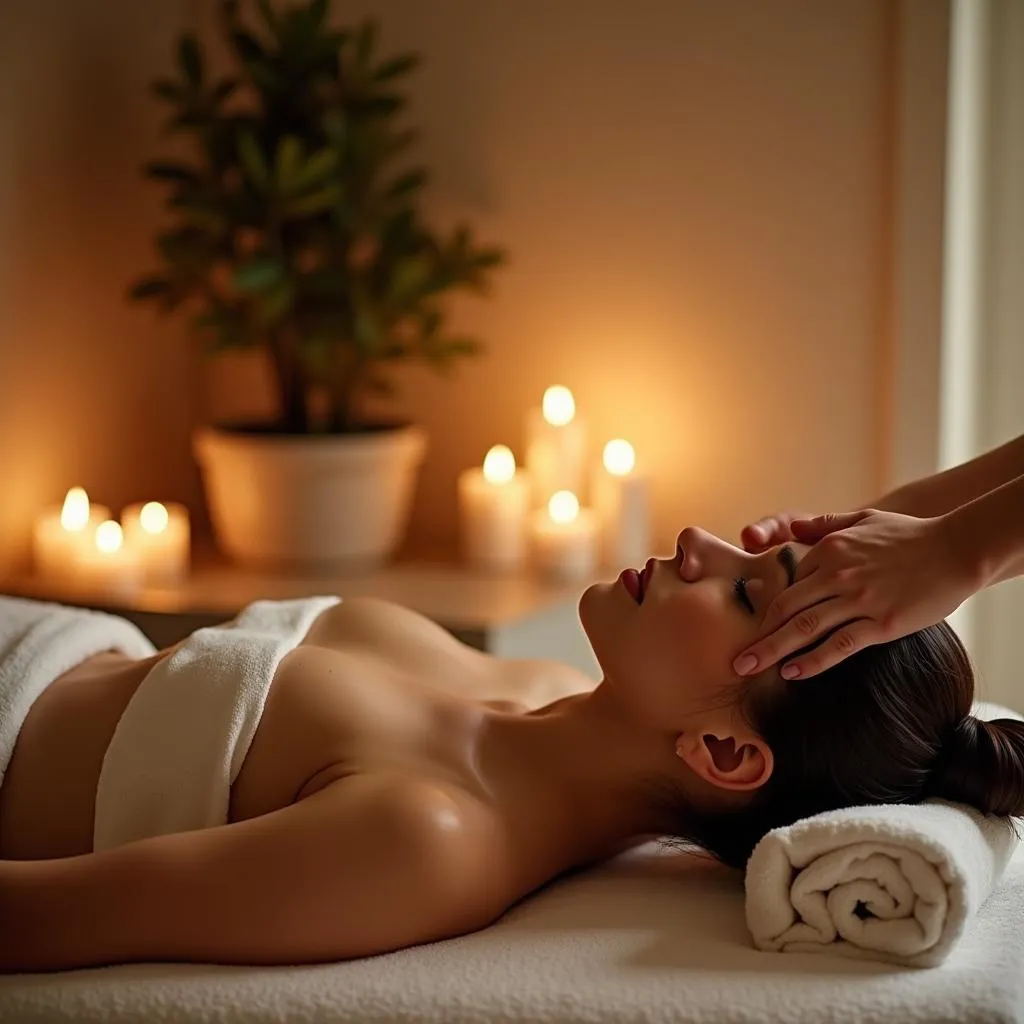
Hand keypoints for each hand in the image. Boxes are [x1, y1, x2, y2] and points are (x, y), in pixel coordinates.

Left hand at [732, 509, 974, 678]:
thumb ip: (824, 524)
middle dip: (757, 636)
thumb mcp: (861, 518)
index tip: (750, 629)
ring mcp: (860, 600)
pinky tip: (793, 672)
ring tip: (748, 668)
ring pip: (805, 629)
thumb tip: (792, 527)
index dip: (767, 609)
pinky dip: (813, 660)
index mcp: (829, 550)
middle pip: (785, 609)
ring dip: (773, 650)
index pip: (787, 584)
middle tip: (735, 659)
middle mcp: (838, 575)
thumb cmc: (910, 534)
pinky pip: (840, 645)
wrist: (957, 547)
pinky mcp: (883, 622)